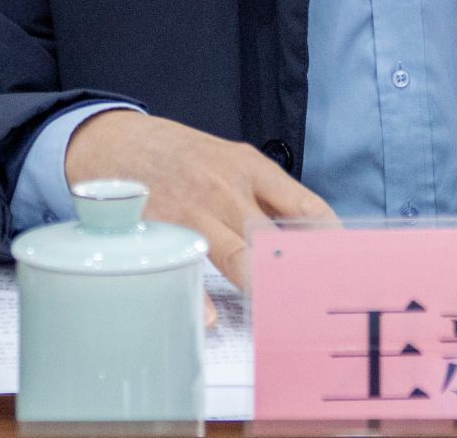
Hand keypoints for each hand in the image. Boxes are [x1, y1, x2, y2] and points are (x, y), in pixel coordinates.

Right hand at [65, 110, 337, 289]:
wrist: (111, 139)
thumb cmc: (177, 156)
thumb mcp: (227, 158)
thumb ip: (261, 193)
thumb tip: (302, 233)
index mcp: (251, 168)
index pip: (306, 207)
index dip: (330, 241)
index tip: (344, 266)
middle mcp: (228, 188)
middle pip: (276, 238)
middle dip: (300, 272)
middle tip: (319, 301)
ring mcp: (194, 208)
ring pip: (239, 256)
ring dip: (262, 288)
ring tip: (281, 314)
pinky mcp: (160, 227)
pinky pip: (185, 267)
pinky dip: (197, 296)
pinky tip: (210, 316)